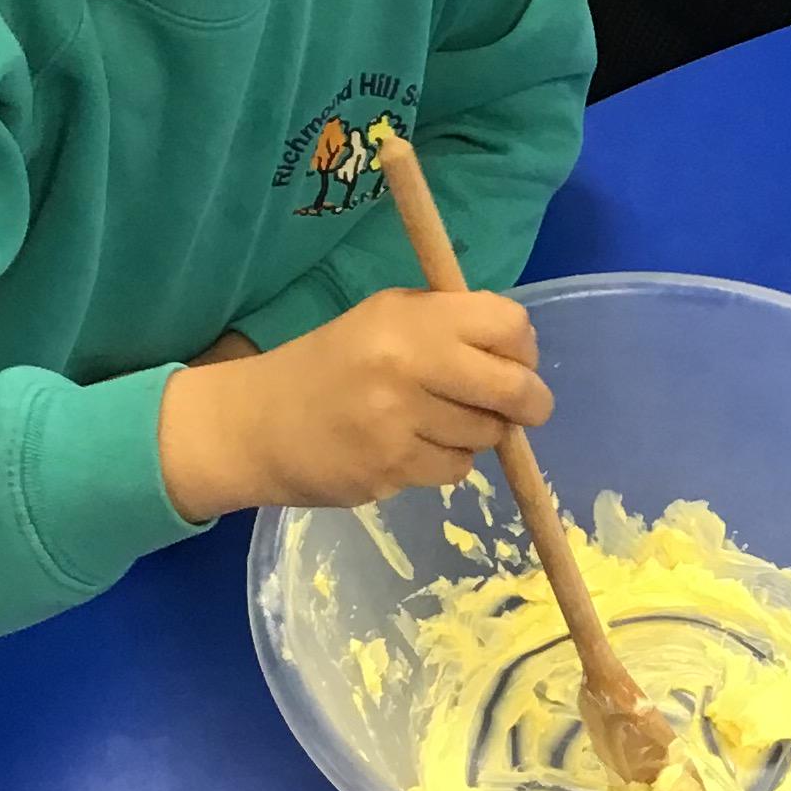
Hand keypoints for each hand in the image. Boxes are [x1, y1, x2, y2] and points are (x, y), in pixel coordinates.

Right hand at [157, 288, 549, 520]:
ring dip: (478, 434)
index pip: (508, 325)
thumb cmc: (331, 364)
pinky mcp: (391, 471)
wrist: (259, 424)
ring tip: (438, 422)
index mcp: (409, 319)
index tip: (517, 361)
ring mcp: (398, 424)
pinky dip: (445, 462)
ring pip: (486, 436)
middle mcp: (406, 366)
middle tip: (527, 409)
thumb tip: (520, 355)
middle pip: (513, 389)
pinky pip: (454, 470)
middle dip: (531, 403)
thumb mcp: (384, 318)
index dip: (523, 347)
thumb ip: (448, 326)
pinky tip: (412, 448)